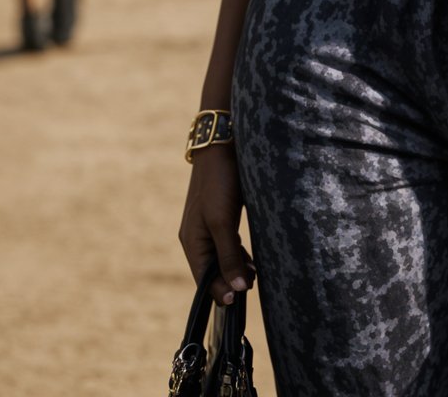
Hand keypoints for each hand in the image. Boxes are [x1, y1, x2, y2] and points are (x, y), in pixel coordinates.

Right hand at [179, 144, 255, 306]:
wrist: (223, 145)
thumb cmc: (220, 183)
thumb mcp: (223, 221)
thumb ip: (229, 255)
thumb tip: (236, 290)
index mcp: (191, 241)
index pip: (203, 278)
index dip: (219, 291)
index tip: (237, 302)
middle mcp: (196, 237)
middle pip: (211, 270)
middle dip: (230, 281)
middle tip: (252, 287)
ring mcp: (208, 227)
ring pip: (221, 258)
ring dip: (236, 269)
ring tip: (255, 277)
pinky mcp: (220, 217)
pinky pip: (227, 244)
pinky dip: (238, 255)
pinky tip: (252, 260)